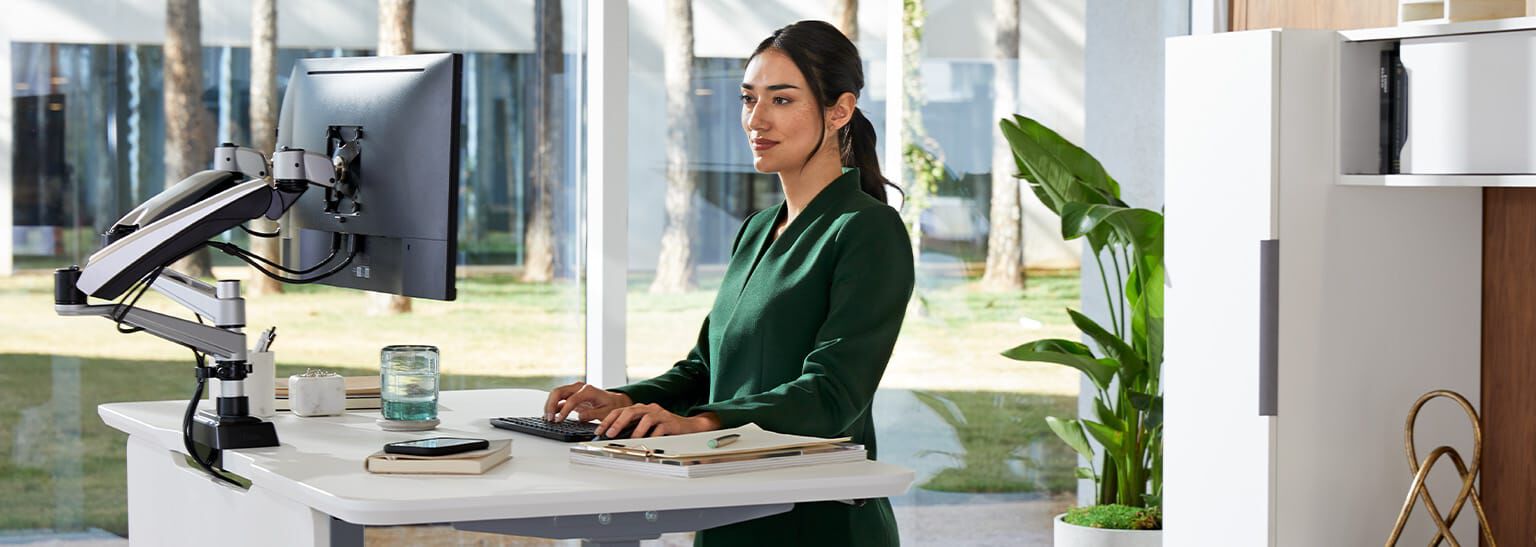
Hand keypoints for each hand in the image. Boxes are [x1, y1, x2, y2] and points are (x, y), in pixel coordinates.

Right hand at [543, 381, 632, 422]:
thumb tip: (580, 417)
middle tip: (549, 418)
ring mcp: (574, 391)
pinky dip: (553, 407)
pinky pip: (559, 400)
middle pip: (559, 392)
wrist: (614, 402)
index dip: (563, 410)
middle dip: (551, 405)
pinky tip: (550, 416)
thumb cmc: (611, 406)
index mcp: (588, 390)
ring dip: (550, 405)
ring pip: (556, 394)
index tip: (558, 420)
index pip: (571, 399)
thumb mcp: (606, 412)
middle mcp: (579, 388)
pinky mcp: (572, 397)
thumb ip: (593, 414)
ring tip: (547, 418)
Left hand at [597, 404, 720, 438]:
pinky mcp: (671, 422)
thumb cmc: (665, 428)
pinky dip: (653, 435)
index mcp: (641, 409)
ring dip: (636, 430)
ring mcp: (661, 414)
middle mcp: (649, 409)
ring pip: (646, 417)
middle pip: (631, 410)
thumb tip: (612, 439)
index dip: (608, 420)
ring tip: (631, 440)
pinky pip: (660, 428)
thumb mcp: (645, 428)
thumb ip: (631, 429)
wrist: (688, 428)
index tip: (599, 431)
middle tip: (610, 434)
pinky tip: (649, 442)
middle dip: (618, 422)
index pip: (620, 410)